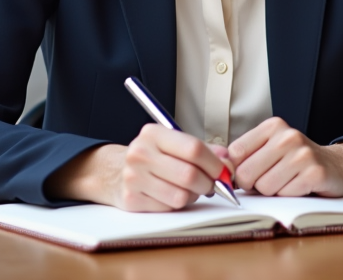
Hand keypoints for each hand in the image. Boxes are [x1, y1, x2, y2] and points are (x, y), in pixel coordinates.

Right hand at [48, 124, 232, 211]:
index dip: (215, 163)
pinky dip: (178, 205)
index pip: (193, 148)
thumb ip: (203, 149)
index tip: (223, 171)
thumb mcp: (173, 144)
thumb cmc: (152, 157)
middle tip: (211, 184)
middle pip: (189, 175)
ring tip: (190, 189)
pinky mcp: (131, 200)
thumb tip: (228, 162)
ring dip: (193, 196)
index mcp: (153, 133)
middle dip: (208, 183)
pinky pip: (168, 208)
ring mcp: (133, 178)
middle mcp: (140, 153)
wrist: (114, 172)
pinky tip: (172, 195)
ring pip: (181, 196)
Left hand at [228, 117, 342, 197]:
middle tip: (271, 179)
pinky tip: (300, 186)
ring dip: (273, 191)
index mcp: (273, 126)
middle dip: (255, 184)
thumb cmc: (298, 161)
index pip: (235, 153)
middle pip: (247, 173)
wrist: (339, 167)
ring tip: (288, 181)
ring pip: (264, 187)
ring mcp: (302, 154)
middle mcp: (287, 136)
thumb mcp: (272, 149)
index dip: (238, 170)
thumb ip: (246, 156)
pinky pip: (285, 194)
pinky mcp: (314, 173)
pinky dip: (289, 196)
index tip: (251, 172)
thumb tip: (219, 168)